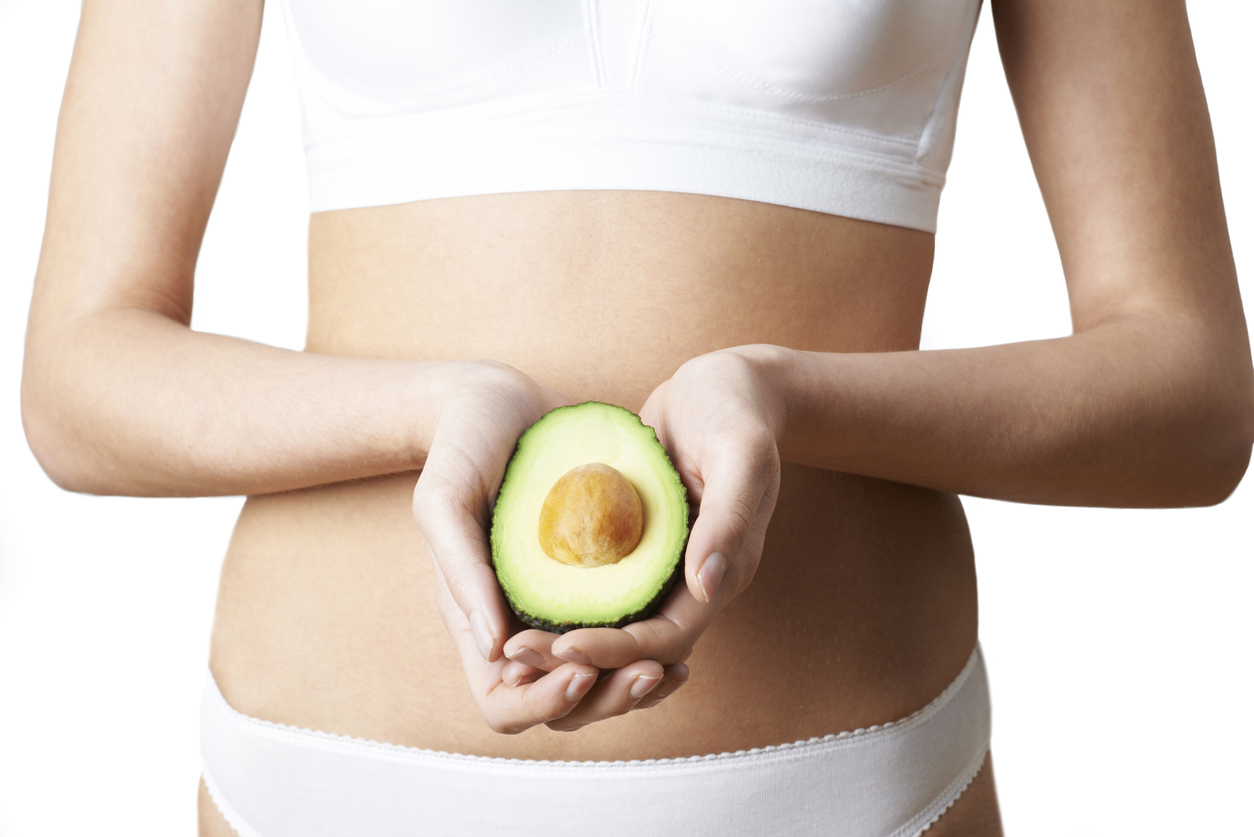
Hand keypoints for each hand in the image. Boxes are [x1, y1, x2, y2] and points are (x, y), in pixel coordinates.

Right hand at [413, 361, 686, 732]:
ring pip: (600, 681)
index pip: (504, 703)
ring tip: (671, 668)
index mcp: (476, 619)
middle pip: (561, 705)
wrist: (502, 399)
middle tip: (649, 672)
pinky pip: (623, 634)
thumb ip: (460, 568)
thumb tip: (494, 648)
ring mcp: (559, 606)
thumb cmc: (462, 443)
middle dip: (606, 701)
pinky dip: (649, 647)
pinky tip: (679, 632)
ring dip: (634, 686)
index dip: (543, 702)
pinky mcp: (595, 581)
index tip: (581, 671)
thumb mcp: (446, 496)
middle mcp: (521, 623)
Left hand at [502, 347, 788, 707]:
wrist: (726, 384)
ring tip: (509, 644)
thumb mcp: (742, 453)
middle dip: (577, 658)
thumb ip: (730, 517)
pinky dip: (565, 601)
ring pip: (613, 625)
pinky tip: (517, 597)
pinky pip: (600, 587)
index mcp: (724, 573)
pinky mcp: (636, 545)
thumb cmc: (736, 409)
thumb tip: (704, 587)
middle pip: (633, 647)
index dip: (615, 651)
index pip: (666, 639)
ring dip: (564, 640)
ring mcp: (663, 566)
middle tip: (515, 654)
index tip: (561, 646)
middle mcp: (692, 582)